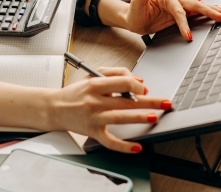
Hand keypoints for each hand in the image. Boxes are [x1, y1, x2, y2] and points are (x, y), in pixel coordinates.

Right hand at [47, 67, 171, 152]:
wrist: (55, 107)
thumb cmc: (76, 92)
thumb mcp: (92, 75)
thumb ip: (116, 73)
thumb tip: (139, 81)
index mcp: (95, 85)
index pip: (123, 82)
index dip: (138, 85)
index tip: (145, 89)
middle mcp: (95, 101)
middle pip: (127, 101)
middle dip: (149, 102)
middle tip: (165, 103)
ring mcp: (94, 118)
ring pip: (121, 118)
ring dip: (139, 117)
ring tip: (154, 117)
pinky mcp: (92, 132)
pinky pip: (110, 141)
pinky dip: (124, 146)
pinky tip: (137, 147)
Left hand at [125, 0, 220, 39]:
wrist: (134, 20)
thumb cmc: (134, 11)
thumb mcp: (137, 0)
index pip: (179, 11)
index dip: (184, 23)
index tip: (188, 35)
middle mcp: (175, 0)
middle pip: (194, 6)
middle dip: (209, 11)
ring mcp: (178, 7)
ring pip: (197, 8)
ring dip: (211, 11)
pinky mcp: (179, 15)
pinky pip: (194, 15)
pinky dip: (206, 15)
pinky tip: (215, 15)